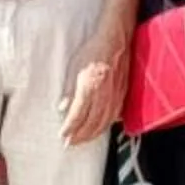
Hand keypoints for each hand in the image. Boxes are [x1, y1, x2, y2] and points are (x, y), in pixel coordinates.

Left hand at [57, 25, 129, 144]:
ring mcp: (115, 95)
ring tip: (82, 140)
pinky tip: (99, 129)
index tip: (63, 136)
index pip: (78, 115)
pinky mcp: (122, 94)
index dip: (70, 128)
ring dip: (92, 134)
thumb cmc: (93, 50)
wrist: (116, 40)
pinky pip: (114, 115)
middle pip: (91, 123)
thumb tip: (62, 108)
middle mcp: (103, 94)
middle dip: (80, 136)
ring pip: (104, 122)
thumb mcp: (74, 66)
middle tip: (70, 144)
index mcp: (90, 87)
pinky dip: (105, 126)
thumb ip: (69, 89)